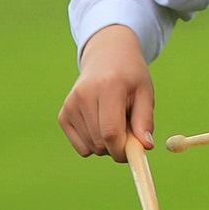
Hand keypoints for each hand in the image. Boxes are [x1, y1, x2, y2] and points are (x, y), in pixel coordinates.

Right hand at [58, 25, 154, 162]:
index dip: (123, 150)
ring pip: (91, 148)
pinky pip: (81, 147)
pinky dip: (94, 143)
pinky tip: (100, 123)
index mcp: (109, 87)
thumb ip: (145, 120)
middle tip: (129, 130)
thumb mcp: (145, 92)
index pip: (111, 132)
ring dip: (107, 145)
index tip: (135, 152)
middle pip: (100, 143)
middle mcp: (84, 95)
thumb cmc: (130, 77)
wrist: (106, 57)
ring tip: (114, 120)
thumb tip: (145, 147)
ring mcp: (70, 105)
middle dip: (118, 147)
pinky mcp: (63, 115)